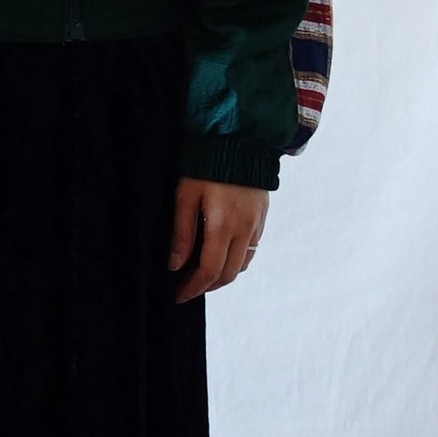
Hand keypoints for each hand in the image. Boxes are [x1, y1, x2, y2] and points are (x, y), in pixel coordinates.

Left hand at [167, 177, 267, 302]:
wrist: (239, 140)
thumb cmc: (206, 165)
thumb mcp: (185, 195)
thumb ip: (181, 232)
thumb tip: (175, 265)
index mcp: (222, 226)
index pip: (209, 271)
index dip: (193, 288)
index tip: (179, 295)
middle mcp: (243, 230)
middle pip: (227, 274)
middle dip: (207, 286)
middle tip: (187, 287)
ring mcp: (255, 225)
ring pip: (242, 265)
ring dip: (223, 275)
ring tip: (202, 275)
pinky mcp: (262, 218)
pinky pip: (251, 250)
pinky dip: (236, 261)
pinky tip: (222, 256)